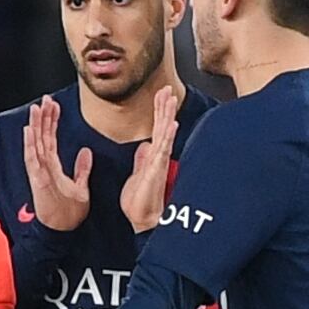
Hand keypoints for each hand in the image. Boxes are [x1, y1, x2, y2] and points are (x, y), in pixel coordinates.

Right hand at [20, 96, 93, 232]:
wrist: (63, 231)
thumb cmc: (69, 212)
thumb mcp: (81, 186)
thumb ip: (82, 169)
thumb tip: (86, 151)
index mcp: (52, 166)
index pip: (51, 138)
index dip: (52, 121)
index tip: (54, 104)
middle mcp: (43, 167)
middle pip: (42, 137)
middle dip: (43, 117)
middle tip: (45, 98)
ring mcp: (38, 173)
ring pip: (36, 144)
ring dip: (35, 126)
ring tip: (36, 108)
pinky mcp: (37, 181)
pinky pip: (32, 159)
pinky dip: (30, 144)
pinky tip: (29, 130)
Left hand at [118, 82, 184, 230]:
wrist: (142, 220)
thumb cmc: (140, 202)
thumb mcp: (137, 175)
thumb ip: (142, 160)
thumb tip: (144, 147)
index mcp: (153, 157)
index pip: (157, 128)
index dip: (159, 111)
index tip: (161, 94)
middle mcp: (159, 157)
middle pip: (163, 126)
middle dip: (164, 106)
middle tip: (167, 88)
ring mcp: (159, 162)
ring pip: (165, 134)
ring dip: (167, 115)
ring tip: (170, 98)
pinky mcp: (157, 170)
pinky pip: (163, 150)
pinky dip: (168, 136)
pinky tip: (171, 124)